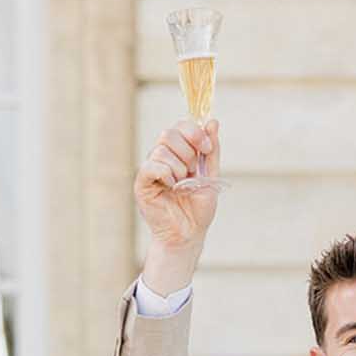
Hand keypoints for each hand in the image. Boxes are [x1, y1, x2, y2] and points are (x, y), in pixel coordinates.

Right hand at [135, 119, 219, 252]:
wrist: (190, 233)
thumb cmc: (198, 208)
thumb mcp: (211, 175)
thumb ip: (211, 150)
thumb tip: (213, 122)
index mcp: (178, 153)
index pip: (180, 126)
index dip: (195, 133)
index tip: (206, 149)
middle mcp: (162, 158)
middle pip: (168, 133)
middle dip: (188, 151)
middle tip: (193, 171)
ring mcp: (151, 170)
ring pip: (161, 150)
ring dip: (179, 168)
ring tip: (182, 184)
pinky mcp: (142, 184)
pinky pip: (150, 166)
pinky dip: (166, 174)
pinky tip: (171, 186)